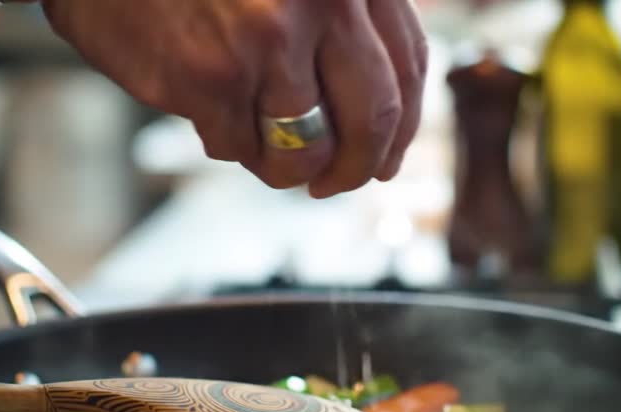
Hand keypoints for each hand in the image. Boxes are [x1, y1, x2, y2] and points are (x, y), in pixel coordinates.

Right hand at [40, 0, 427, 197]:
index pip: (409, 68)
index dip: (403, 129)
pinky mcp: (213, 77)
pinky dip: (229, 144)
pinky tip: (211, 113)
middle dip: (356, 169)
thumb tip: (380, 119)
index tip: (386, 159)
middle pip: (372, 120)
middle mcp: (322, 1)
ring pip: (304, 151)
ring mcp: (268, 40)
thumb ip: (342, 24)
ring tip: (262, 148)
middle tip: (336, 184)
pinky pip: (241, 150)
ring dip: (286, 168)